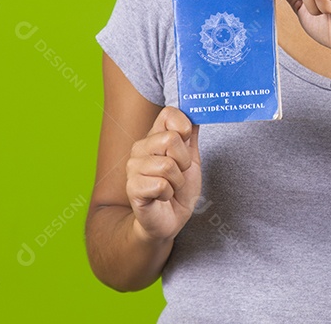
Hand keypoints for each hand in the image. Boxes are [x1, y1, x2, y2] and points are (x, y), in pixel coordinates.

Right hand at [125, 106, 201, 242]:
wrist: (168, 221)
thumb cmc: (179, 190)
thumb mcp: (192, 159)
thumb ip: (192, 136)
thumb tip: (198, 109)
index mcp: (154, 137)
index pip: (168, 113)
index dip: (184, 127)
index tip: (186, 143)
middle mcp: (140, 148)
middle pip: (171, 139)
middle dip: (184, 162)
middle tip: (178, 174)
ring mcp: (133, 167)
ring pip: (168, 165)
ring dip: (177, 181)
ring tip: (170, 187)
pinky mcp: (132, 187)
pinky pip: (161, 185)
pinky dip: (168, 194)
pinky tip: (162, 197)